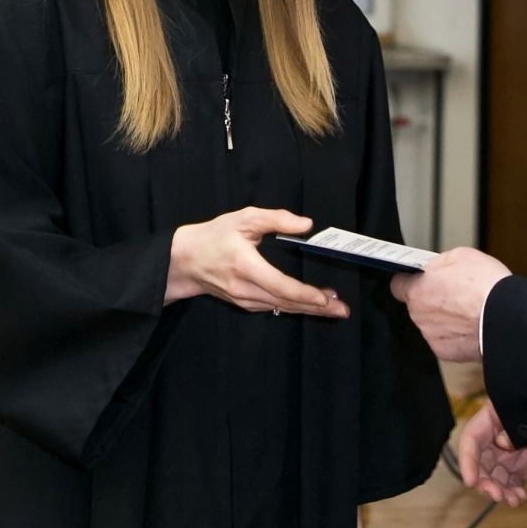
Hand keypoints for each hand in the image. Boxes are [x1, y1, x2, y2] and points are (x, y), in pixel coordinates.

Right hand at [165, 208, 350, 316]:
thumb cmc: (214, 236)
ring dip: (308, 309)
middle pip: (285, 302)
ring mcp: (244, 299)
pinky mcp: (244, 304)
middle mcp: (245, 288)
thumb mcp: (243, 218)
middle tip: (342, 310)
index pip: (279, 285)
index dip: (304, 294)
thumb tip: (305, 224)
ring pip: (281, 308)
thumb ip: (275, 219)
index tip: (324, 298)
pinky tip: (310, 305)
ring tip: (333, 308)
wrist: (184, 261)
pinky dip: (294, 307)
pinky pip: (273, 308)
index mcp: (245, 266)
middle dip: (316, 307)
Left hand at [389, 247, 511, 362]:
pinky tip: (472, 326)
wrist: (506, 318)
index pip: (398, 285)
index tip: (419, 280)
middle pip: (418, 306)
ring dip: (445, 319)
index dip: (409, 281)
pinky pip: (446, 341)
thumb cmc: (485, 286)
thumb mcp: (460, 256)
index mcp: (418, 291)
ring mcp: (432, 336)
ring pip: (433, 324)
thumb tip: (433, 268)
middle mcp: (419, 316)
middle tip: (456, 294)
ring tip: (469, 311)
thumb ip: (438, 263)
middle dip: (432, 300)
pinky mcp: (446, 353)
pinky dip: (456, 335)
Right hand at [457, 397, 526, 505]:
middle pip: (480, 461)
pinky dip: (512, 493)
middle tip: (496, 495)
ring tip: (511, 500)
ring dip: (498, 491)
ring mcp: (512, 451)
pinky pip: (511, 482)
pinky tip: (520, 498)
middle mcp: (498, 434)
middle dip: (484, 481)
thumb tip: (501, 444)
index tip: (471, 481)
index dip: (468, 459)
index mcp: (496, 414)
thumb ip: (520, 428)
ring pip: (494, 475)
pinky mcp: (525, 465)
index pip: (472, 437)